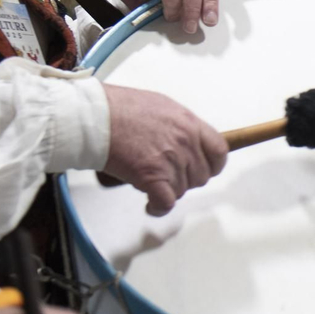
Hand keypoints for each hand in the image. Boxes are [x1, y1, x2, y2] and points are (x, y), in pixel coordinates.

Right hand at [102, 85, 227, 214]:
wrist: (95, 116)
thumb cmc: (119, 107)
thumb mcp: (161, 106)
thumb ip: (179, 125)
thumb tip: (186, 140)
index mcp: (189, 123)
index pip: (219, 151)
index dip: (213, 164)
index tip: (206, 169)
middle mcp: (185, 142)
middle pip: (201, 175)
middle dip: (185, 179)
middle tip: (168, 176)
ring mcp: (170, 160)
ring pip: (182, 190)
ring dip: (168, 191)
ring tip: (151, 182)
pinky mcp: (152, 176)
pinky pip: (166, 202)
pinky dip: (158, 207)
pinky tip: (151, 205)